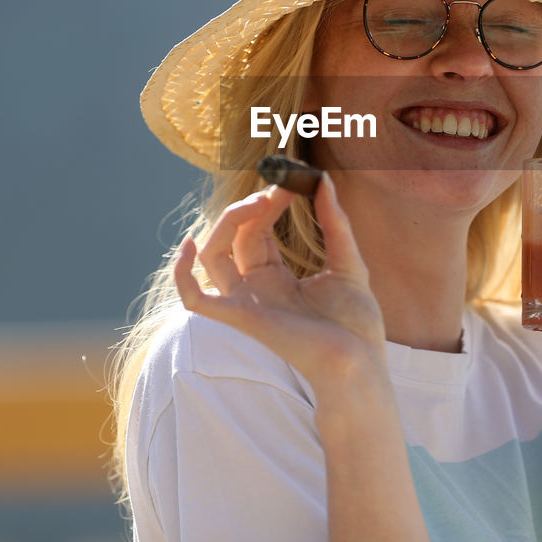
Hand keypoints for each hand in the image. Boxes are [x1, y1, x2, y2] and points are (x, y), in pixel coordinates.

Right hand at [173, 173, 387, 385]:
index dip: (268, 202)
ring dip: (227, 222)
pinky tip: (189, 245)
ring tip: (256, 202)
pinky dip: (182, 274)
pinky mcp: (241, 318)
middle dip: (252, 205)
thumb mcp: (348, 262)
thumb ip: (335, 222)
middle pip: (233, 236)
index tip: (293, 179)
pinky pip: (195, 299)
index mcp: (275, 278)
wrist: (360, 362)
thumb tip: (325, 181)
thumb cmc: (356, 323)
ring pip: (212, 255)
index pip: (256, 230)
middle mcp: (255, 288)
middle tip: (281, 187)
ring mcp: (245, 302)